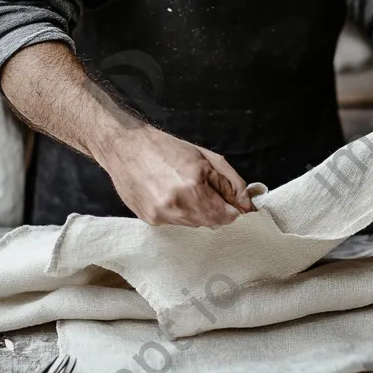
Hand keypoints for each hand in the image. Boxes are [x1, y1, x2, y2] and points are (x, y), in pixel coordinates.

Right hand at [94, 124, 254, 226]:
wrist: (124, 147)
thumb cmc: (165, 147)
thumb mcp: (205, 157)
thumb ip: (230, 182)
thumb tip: (247, 204)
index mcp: (194, 186)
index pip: (226, 215)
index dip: (232, 209)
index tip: (233, 203)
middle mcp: (177, 206)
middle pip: (211, 222)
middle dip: (215, 210)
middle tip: (206, 191)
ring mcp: (162, 215)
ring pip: (193, 225)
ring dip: (197, 212)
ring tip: (185, 189)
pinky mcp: (150, 220)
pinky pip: (176, 223)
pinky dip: (180, 213)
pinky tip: (170, 195)